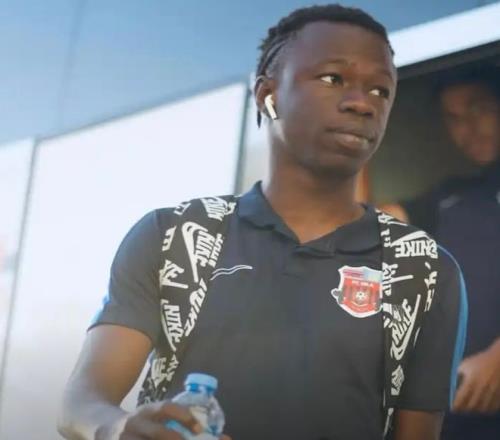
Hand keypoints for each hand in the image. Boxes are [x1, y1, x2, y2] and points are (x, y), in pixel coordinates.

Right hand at [95, 401, 230, 439]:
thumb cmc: (136, 424)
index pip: (166, 408)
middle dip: (176, 439)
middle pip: (159, 433)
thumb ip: (170, 421)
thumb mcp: (149, 416)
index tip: (200, 428)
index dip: (184, 416)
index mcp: (145, 411)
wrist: (98, 425)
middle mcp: (134, 424)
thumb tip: (207, 431)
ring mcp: (124, 439)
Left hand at [452, 341, 499, 413]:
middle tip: (462, 412)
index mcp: (471, 381)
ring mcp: (492, 392)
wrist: (498, 359)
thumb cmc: (480, 360)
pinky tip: (485, 409)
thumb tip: (455, 382)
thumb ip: (459, 373)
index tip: (453, 409)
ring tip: (472, 412)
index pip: (461, 397)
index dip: (456, 405)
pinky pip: (494, 406)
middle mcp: (481, 389)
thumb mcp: (465, 364)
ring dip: (477, 411)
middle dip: (466, 410)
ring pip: (483, 408)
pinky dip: (488, 409)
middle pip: (472, 405)